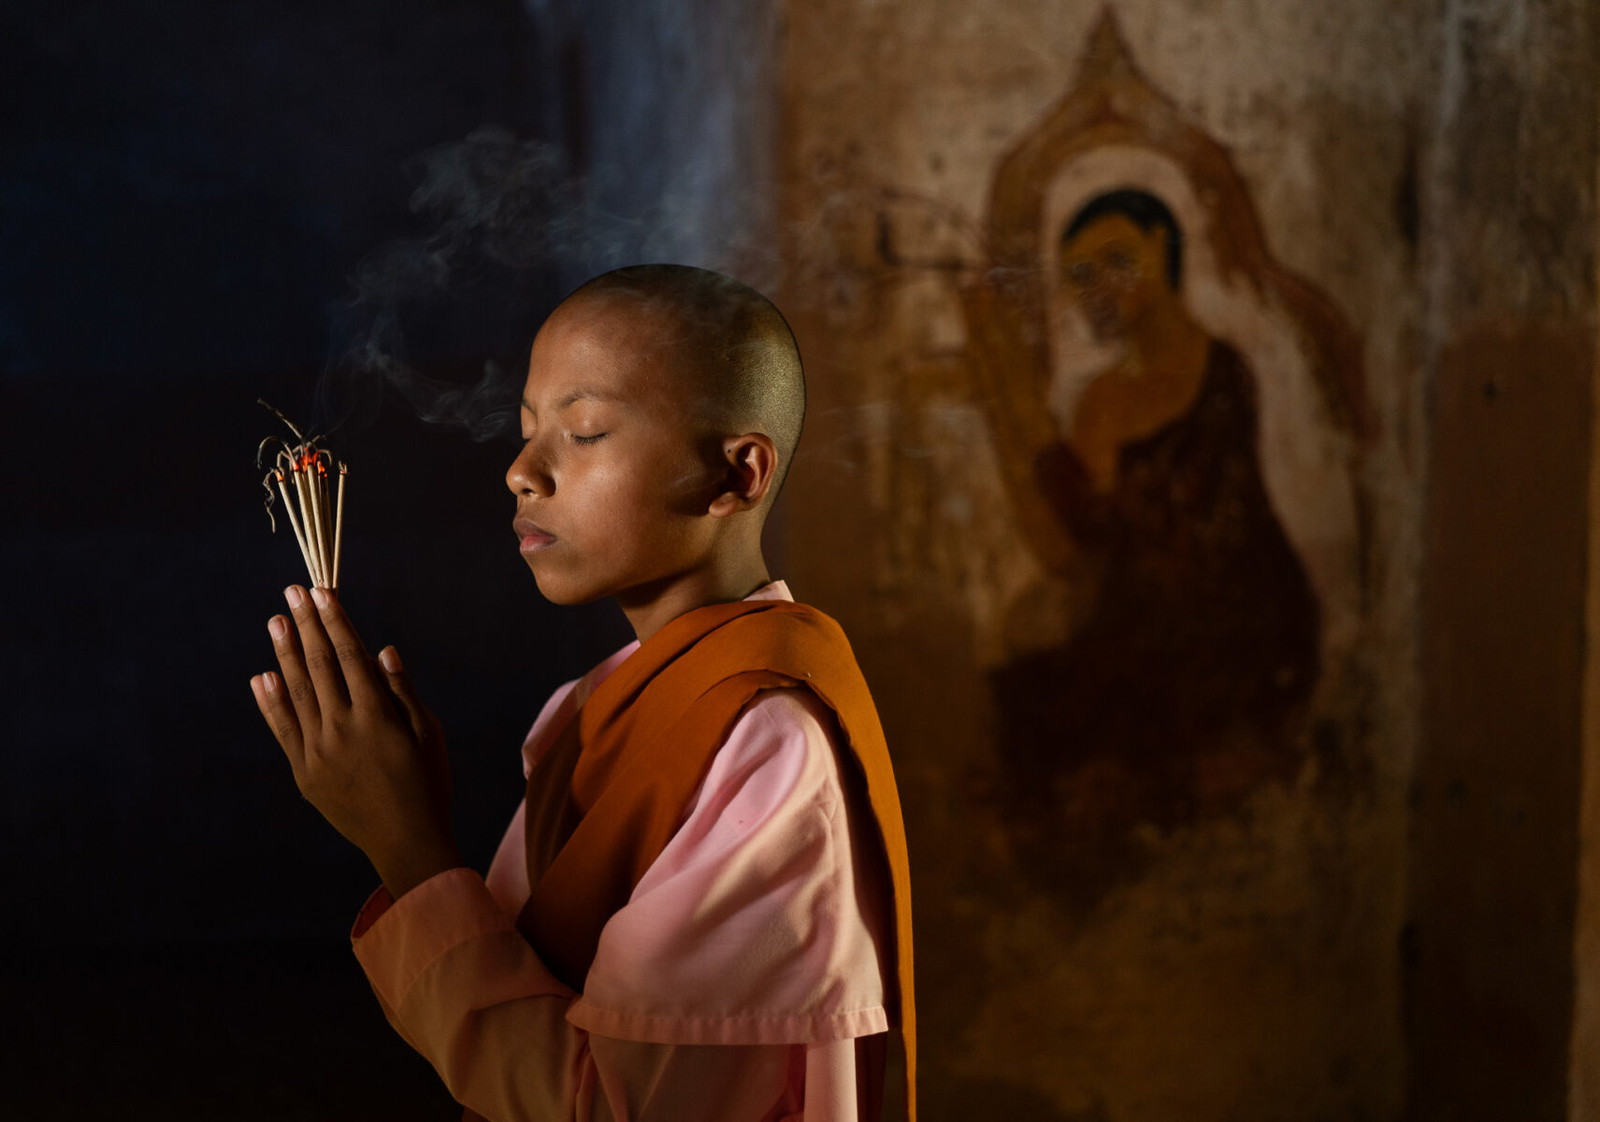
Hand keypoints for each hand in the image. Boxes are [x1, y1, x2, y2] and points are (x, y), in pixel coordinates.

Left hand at [250, 585, 459, 896]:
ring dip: (284, 653)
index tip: (323, 593)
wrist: (406, 842)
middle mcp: (342, 729)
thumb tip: (382, 650)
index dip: (335, 621)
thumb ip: (401, 692)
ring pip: (297, 692)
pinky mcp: (305, 773)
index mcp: (377, 716)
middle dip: (306, 625)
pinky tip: (262, 677)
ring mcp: (319, 752)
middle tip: (292, 592)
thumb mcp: (427, 734)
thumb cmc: (428, 784)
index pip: (350, 656)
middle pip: (319, 666)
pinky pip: (283, 730)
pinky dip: (271, 703)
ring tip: (275, 622)